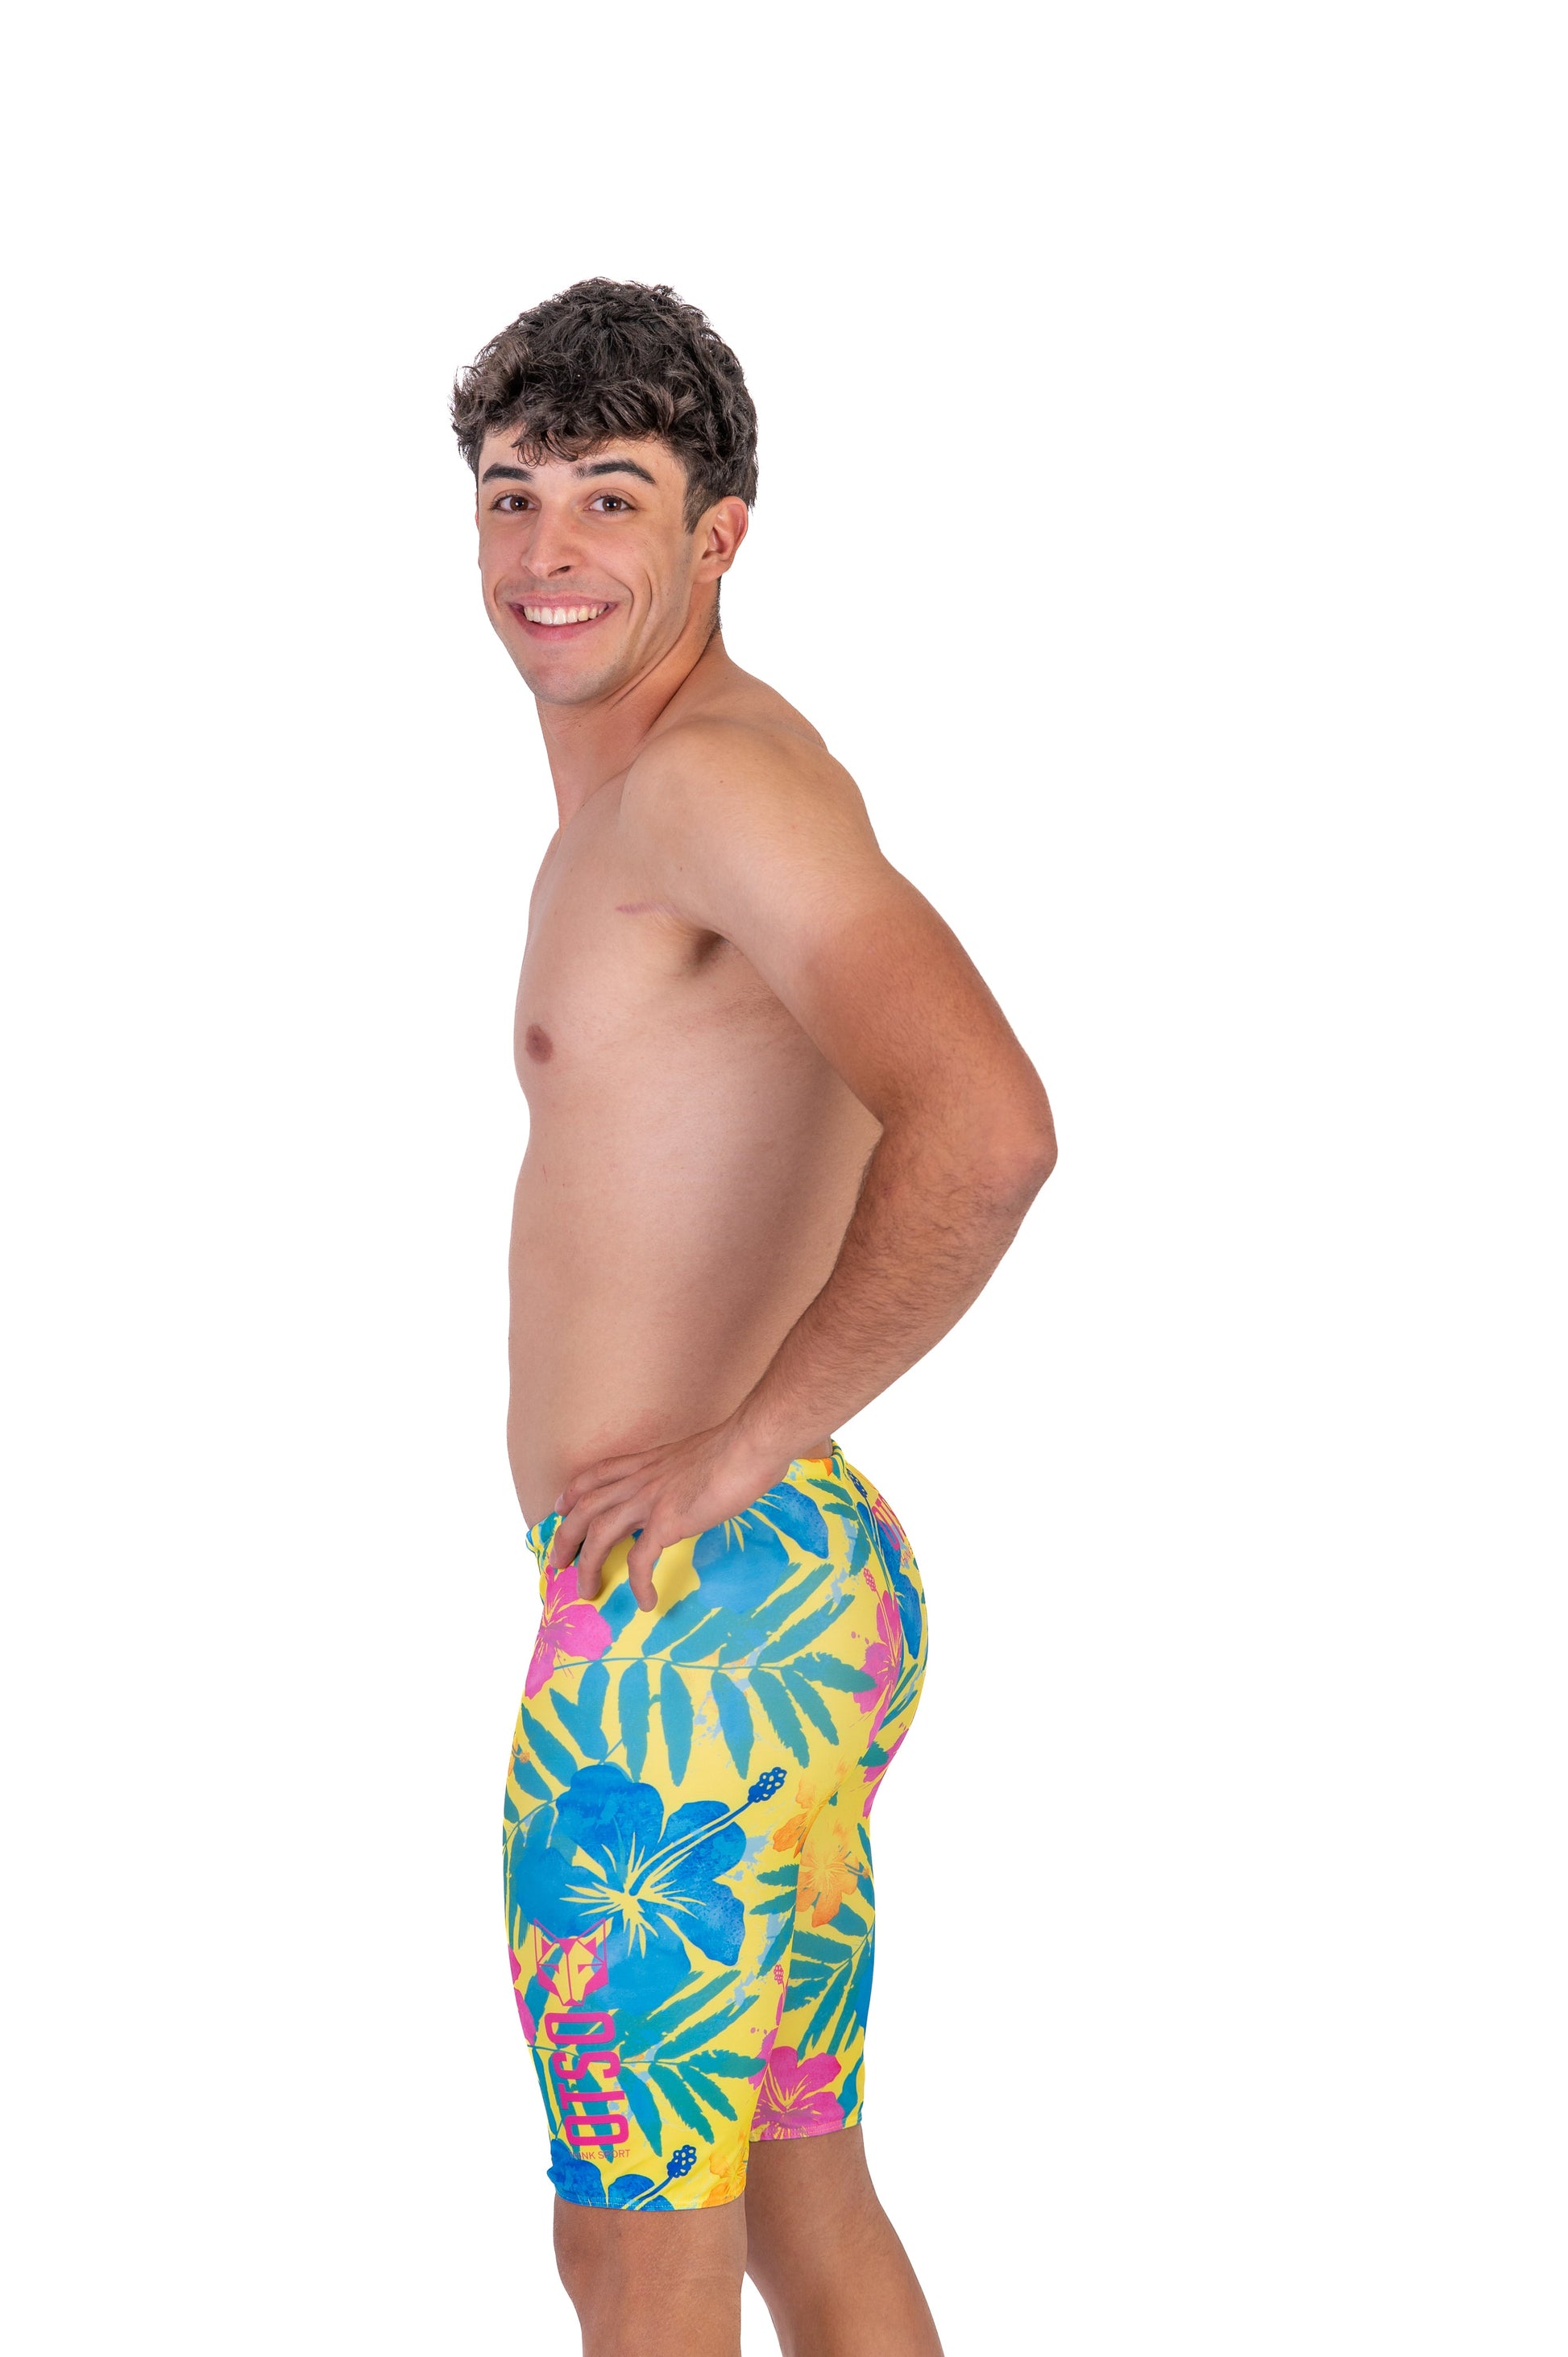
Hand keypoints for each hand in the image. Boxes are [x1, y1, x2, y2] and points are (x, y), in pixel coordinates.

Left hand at [550, 1420, 792, 1611]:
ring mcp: (650, 1500)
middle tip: (557, 1563)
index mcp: (647, 1462)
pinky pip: (640, 1560)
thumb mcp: (698, 1455)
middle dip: (565, 1536)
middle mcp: (640, 1479)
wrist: (751, 1444)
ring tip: (586, 1591)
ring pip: (599, 1534)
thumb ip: (685, 1472)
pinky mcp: (667, 1521)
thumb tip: (696, 1485)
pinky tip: (646, 1601)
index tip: (560, 1508)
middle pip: (585, 1507)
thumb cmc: (738, 1447)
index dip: (573, 1492)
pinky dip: (638, 1584)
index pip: (597, 1474)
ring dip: (587, 1565)